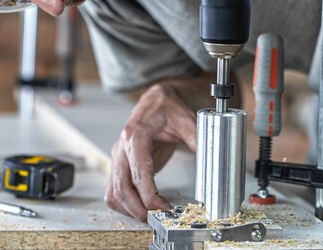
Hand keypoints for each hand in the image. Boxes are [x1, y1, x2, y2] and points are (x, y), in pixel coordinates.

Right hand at [104, 82, 196, 220]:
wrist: (155, 102)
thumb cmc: (167, 110)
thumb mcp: (184, 119)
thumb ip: (195, 136)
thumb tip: (210, 154)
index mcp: (135, 136)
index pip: (138, 172)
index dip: (149, 195)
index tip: (163, 208)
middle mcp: (121, 148)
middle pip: (122, 187)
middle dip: (137, 208)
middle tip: (157, 219)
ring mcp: (117, 157)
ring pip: (114, 192)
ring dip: (129, 209)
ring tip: (150, 216)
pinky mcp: (118, 165)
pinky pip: (113, 190)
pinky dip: (122, 204)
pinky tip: (138, 208)